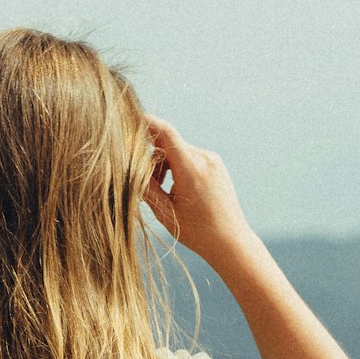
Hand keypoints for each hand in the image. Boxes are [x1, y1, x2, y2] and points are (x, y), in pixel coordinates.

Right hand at [144, 116, 255, 268]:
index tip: (128, 116)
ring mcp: (213, 160)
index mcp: (191, 169)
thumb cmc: (197, 232)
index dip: (145, 122)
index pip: (165, 132)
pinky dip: (177, 167)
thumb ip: (146, 186)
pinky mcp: (216, 164)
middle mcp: (204, 158)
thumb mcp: (164, 212)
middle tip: (144, 182)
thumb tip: (130, 165)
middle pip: (168, 144)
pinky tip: (175, 189)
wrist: (231, 242)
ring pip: (178, 151)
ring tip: (162, 191)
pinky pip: (189, 157)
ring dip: (164, 164)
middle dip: (151, 157)